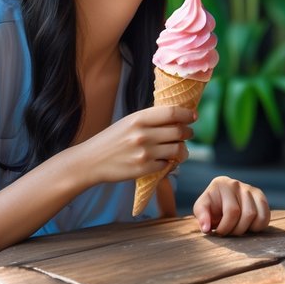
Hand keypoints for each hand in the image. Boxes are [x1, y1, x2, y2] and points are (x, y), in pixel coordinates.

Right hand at [77, 105, 193, 184]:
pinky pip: (167, 165)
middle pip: (179, 131)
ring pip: (177, 150)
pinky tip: (164, 161)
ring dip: (183, 150)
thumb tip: (177, 118)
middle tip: (188, 133)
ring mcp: (144, 153)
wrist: (91, 161)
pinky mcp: (143, 169)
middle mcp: (143, 134)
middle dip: (188, 133)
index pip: (172, 113)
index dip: (187, 114)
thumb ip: (150, 119)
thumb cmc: (111, 140)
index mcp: (139, 118)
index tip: (193, 116)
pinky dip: (169, 163)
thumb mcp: (128, 122)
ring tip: (180, 150)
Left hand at [193, 176, 270, 234]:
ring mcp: (251, 189)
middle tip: (229, 232)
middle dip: (237, 230)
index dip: (226, 227)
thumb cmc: (210, 207)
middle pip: (248, 214)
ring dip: (248, 229)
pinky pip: (266, 216)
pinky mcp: (260, 197)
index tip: (219, 232)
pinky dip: (258, 226)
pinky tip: (247, 227)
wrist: (219, 201)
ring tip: (237, 229)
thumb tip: (206, 228)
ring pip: (257, 216)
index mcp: (222, 184)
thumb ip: (202, 217)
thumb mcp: (201, 209)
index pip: (232, 211)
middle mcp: (238, 184)